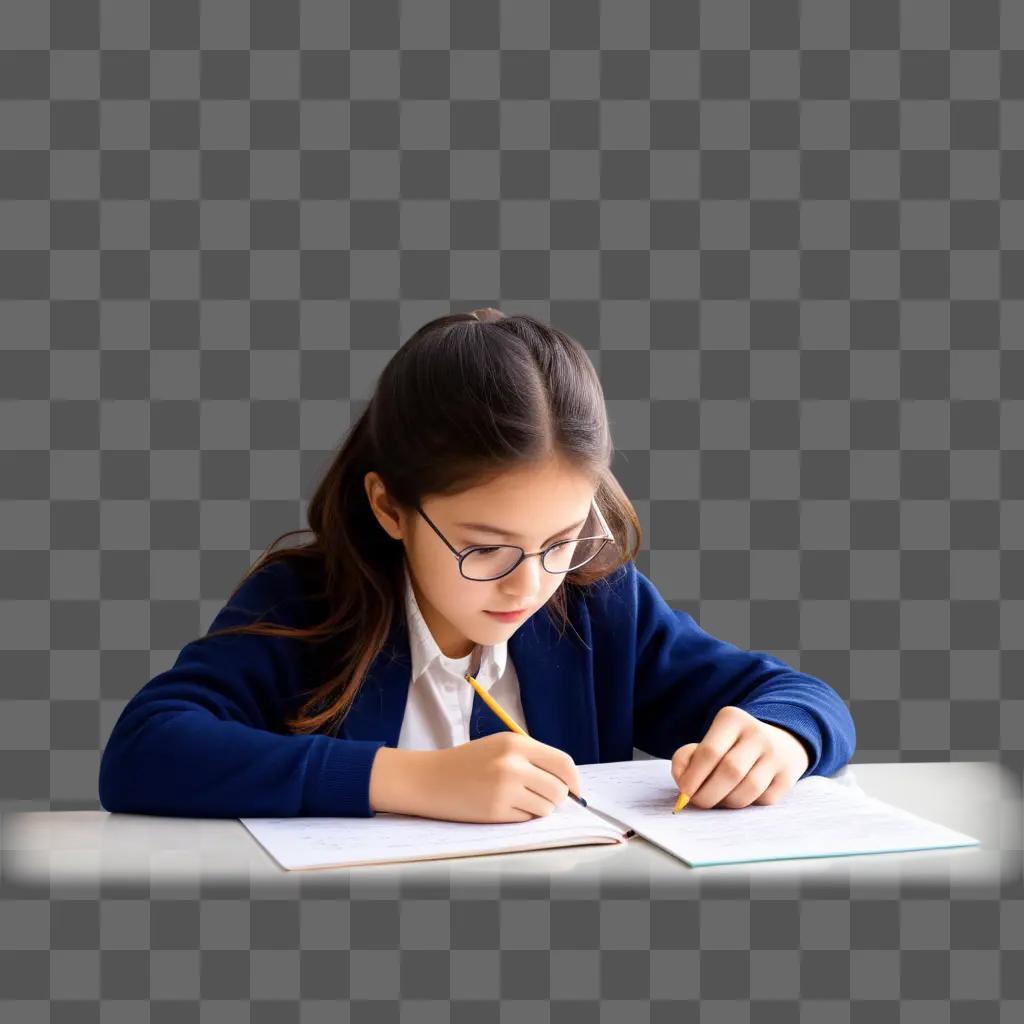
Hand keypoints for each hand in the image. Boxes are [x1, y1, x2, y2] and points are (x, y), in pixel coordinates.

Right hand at [408, 732, 581, 823]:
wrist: (430, 778)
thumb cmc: (468, 763)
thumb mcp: (500, 747)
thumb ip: (532, 759)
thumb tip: (567, 783)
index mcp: (516, 743)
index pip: (563, 763)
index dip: (574, 780)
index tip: (575, 791)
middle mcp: (513, 763)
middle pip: (559, 789)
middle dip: (557, 798)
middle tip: (543, 798)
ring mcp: (505, 787)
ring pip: (546, 807)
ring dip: (539, 808)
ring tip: (518, 801)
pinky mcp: (496, 810)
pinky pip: (527, 819)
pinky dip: (522, 817)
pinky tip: (503, 807)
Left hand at [671, 705, 810, 809]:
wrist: (781, 741)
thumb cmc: (732, 745)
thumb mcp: (710, 740)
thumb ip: (688, 757)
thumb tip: (683, 786)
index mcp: (732, 719)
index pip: (709, 751)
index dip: (693, 777)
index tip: (684, 792)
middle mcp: (757, 733)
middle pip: (729, 771)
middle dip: (708, 794)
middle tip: (697, 802)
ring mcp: (776, 754)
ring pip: (748, 789)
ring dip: (727, 802)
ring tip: (718, 800)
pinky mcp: (789, 776)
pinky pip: (764, 799)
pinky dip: (747, 805)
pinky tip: (739, 796)